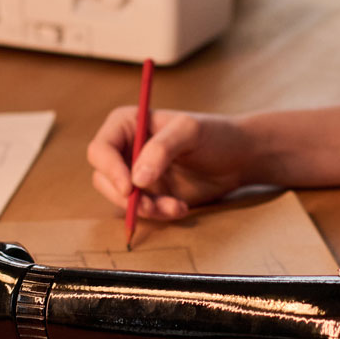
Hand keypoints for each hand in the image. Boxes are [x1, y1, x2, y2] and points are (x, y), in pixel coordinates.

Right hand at [86, 107, 253, 220]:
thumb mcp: (190, 132)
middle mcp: (126, 149)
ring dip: (145, 209)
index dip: (109, 169)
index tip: (129, 188)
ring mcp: (135, 173)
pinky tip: (181, 208)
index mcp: (127, 124)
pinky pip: (140, 211)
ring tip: (175, 206)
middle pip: (104, 178)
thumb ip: (162, 149)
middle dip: (126, 197)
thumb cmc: (215, 135)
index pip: (101, 149)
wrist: (238, 158)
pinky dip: (158, 214)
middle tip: (151, 206)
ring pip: (121, 199)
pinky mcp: (148, 194)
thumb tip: (136, 179)